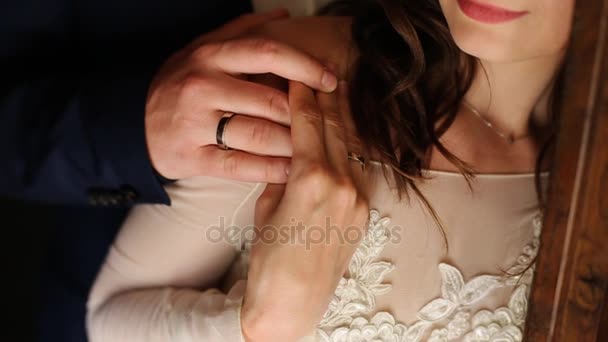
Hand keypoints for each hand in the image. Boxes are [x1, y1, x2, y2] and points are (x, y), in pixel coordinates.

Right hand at [145, 9, 337, 181]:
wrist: (133, 123)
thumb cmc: (180, 84)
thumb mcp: (202, 48)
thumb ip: (242, 30)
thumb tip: (283, 15)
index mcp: (211, 55)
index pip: (268, 53)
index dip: (306, 66)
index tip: (331, 80)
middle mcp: (203, 86)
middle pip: (271, 100)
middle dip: (306, 115)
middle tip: (327, 124)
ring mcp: (196, 124)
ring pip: (260, 135)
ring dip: (294, 145)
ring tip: (315, 149)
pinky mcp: (192, 158)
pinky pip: (240, 166)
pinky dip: (271, 170)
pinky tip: (291, 170)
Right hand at [240, 81, 368, 341]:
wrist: (292, 301)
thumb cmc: (270, 258)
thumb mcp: (266, 206)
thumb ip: (281, 174)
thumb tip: (290, 153)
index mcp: (311, 178)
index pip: (307, 124)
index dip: (303, 97)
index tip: (299, 79)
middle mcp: (342, 184)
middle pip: (334, 130)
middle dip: (326, 101)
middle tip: (322, 77)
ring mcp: (358, 199)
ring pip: (349, 148)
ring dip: (341, 122)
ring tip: (337, 97)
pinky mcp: (364, 213)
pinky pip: (356, 171)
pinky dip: (347, 151)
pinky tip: (341, 138)